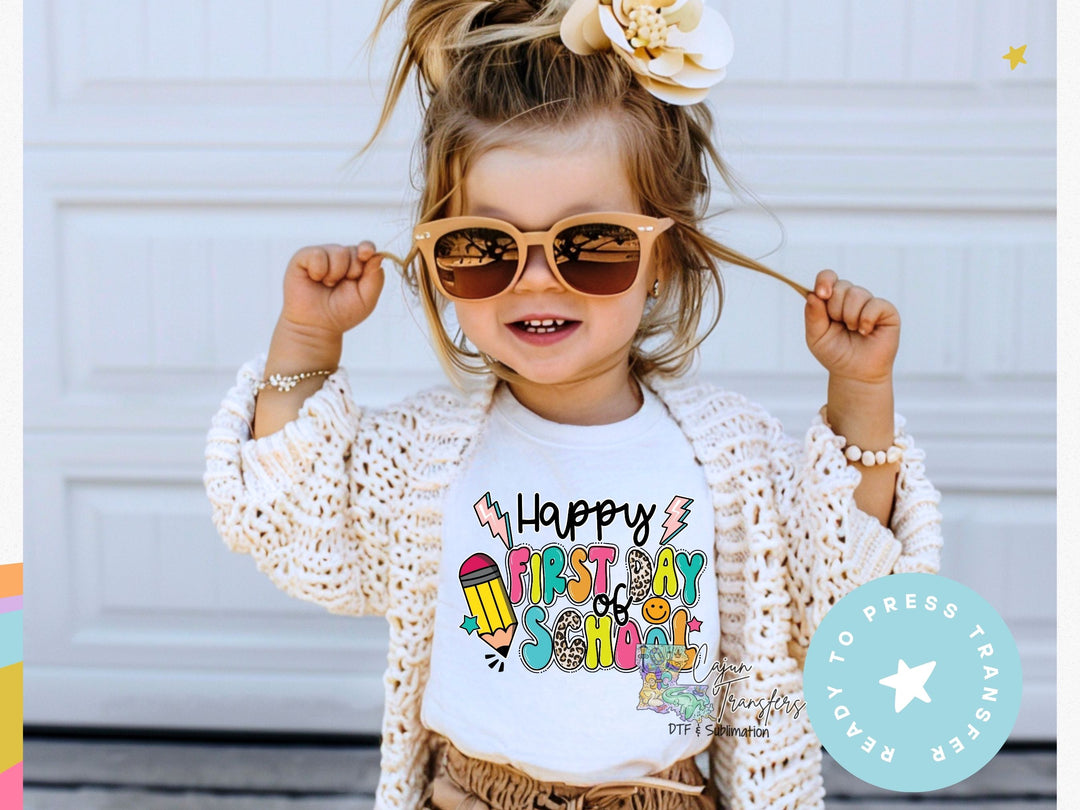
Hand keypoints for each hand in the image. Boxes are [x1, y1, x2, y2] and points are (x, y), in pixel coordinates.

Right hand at [280, 241, 384, 336]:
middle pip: (354, 250)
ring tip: (327, 285)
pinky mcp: (304, 257)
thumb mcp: (366, 299)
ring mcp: (323, 255)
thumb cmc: (342, 312)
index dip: (367, 248)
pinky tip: (315, 280)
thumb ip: (376, 278)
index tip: (365, 253)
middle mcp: (341, 257)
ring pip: (338, 251)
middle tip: (340, 286)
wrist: (316, 326)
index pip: (367, 248)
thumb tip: (378, 256)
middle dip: (352, 271)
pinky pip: (317, 254)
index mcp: (358, 264)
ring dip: (335, 274)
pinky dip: (319, 270)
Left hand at [804, 270, 899, 384]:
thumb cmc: (836, 353)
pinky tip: (865, 331)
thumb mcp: (816, 336)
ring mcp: (868, 303)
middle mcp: (850, 298)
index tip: (821, 294)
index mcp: (831, 300)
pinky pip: (875, 304)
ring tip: (853, 330)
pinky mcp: (886, 311)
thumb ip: (812, 316)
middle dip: (835, 308)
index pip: (827, 277)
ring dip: (850, 316)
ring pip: (857, 294)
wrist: (855, 373)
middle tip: (839, 324)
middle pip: (841, 286)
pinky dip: (866, 319)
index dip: (824, 281)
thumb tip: (812, 295)